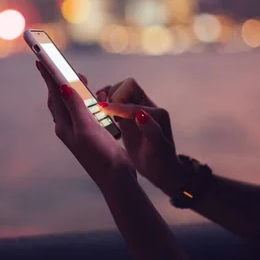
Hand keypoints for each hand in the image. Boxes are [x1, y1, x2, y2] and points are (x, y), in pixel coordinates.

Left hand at [36, 61, 135, 185]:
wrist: (115, 178)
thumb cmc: (100, 155)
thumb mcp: (86, 129)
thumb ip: (75, 107)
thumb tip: (61, 86)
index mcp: (63, 125)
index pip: (54, 94)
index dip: (48, 75)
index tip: (41, 59)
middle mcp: (68, 127)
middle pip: (58, 98)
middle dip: (58, 80)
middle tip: (58, 63)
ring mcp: (78, 130)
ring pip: (71, 104)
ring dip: (72, 89)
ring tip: (76, 77)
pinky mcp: (90, 133)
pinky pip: (83, 111)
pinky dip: (85, 100)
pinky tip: (91, 98)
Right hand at [96, 79, 184, 195]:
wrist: (161, 171)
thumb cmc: (161, 161)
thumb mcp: (158, 148)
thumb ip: (151, 130)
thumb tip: (140, 114)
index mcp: (156, 113)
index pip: (133, 101)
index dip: (118, 105)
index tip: (103, 108)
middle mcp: (147, 108)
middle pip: (128, 87)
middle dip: (114, 94)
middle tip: (102, 107)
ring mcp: (136, 112)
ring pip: (121, 93)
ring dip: (109, 97)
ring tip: (98, 106)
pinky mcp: (128, 119)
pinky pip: (116, 104)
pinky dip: (107, 104)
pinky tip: (100, 111)